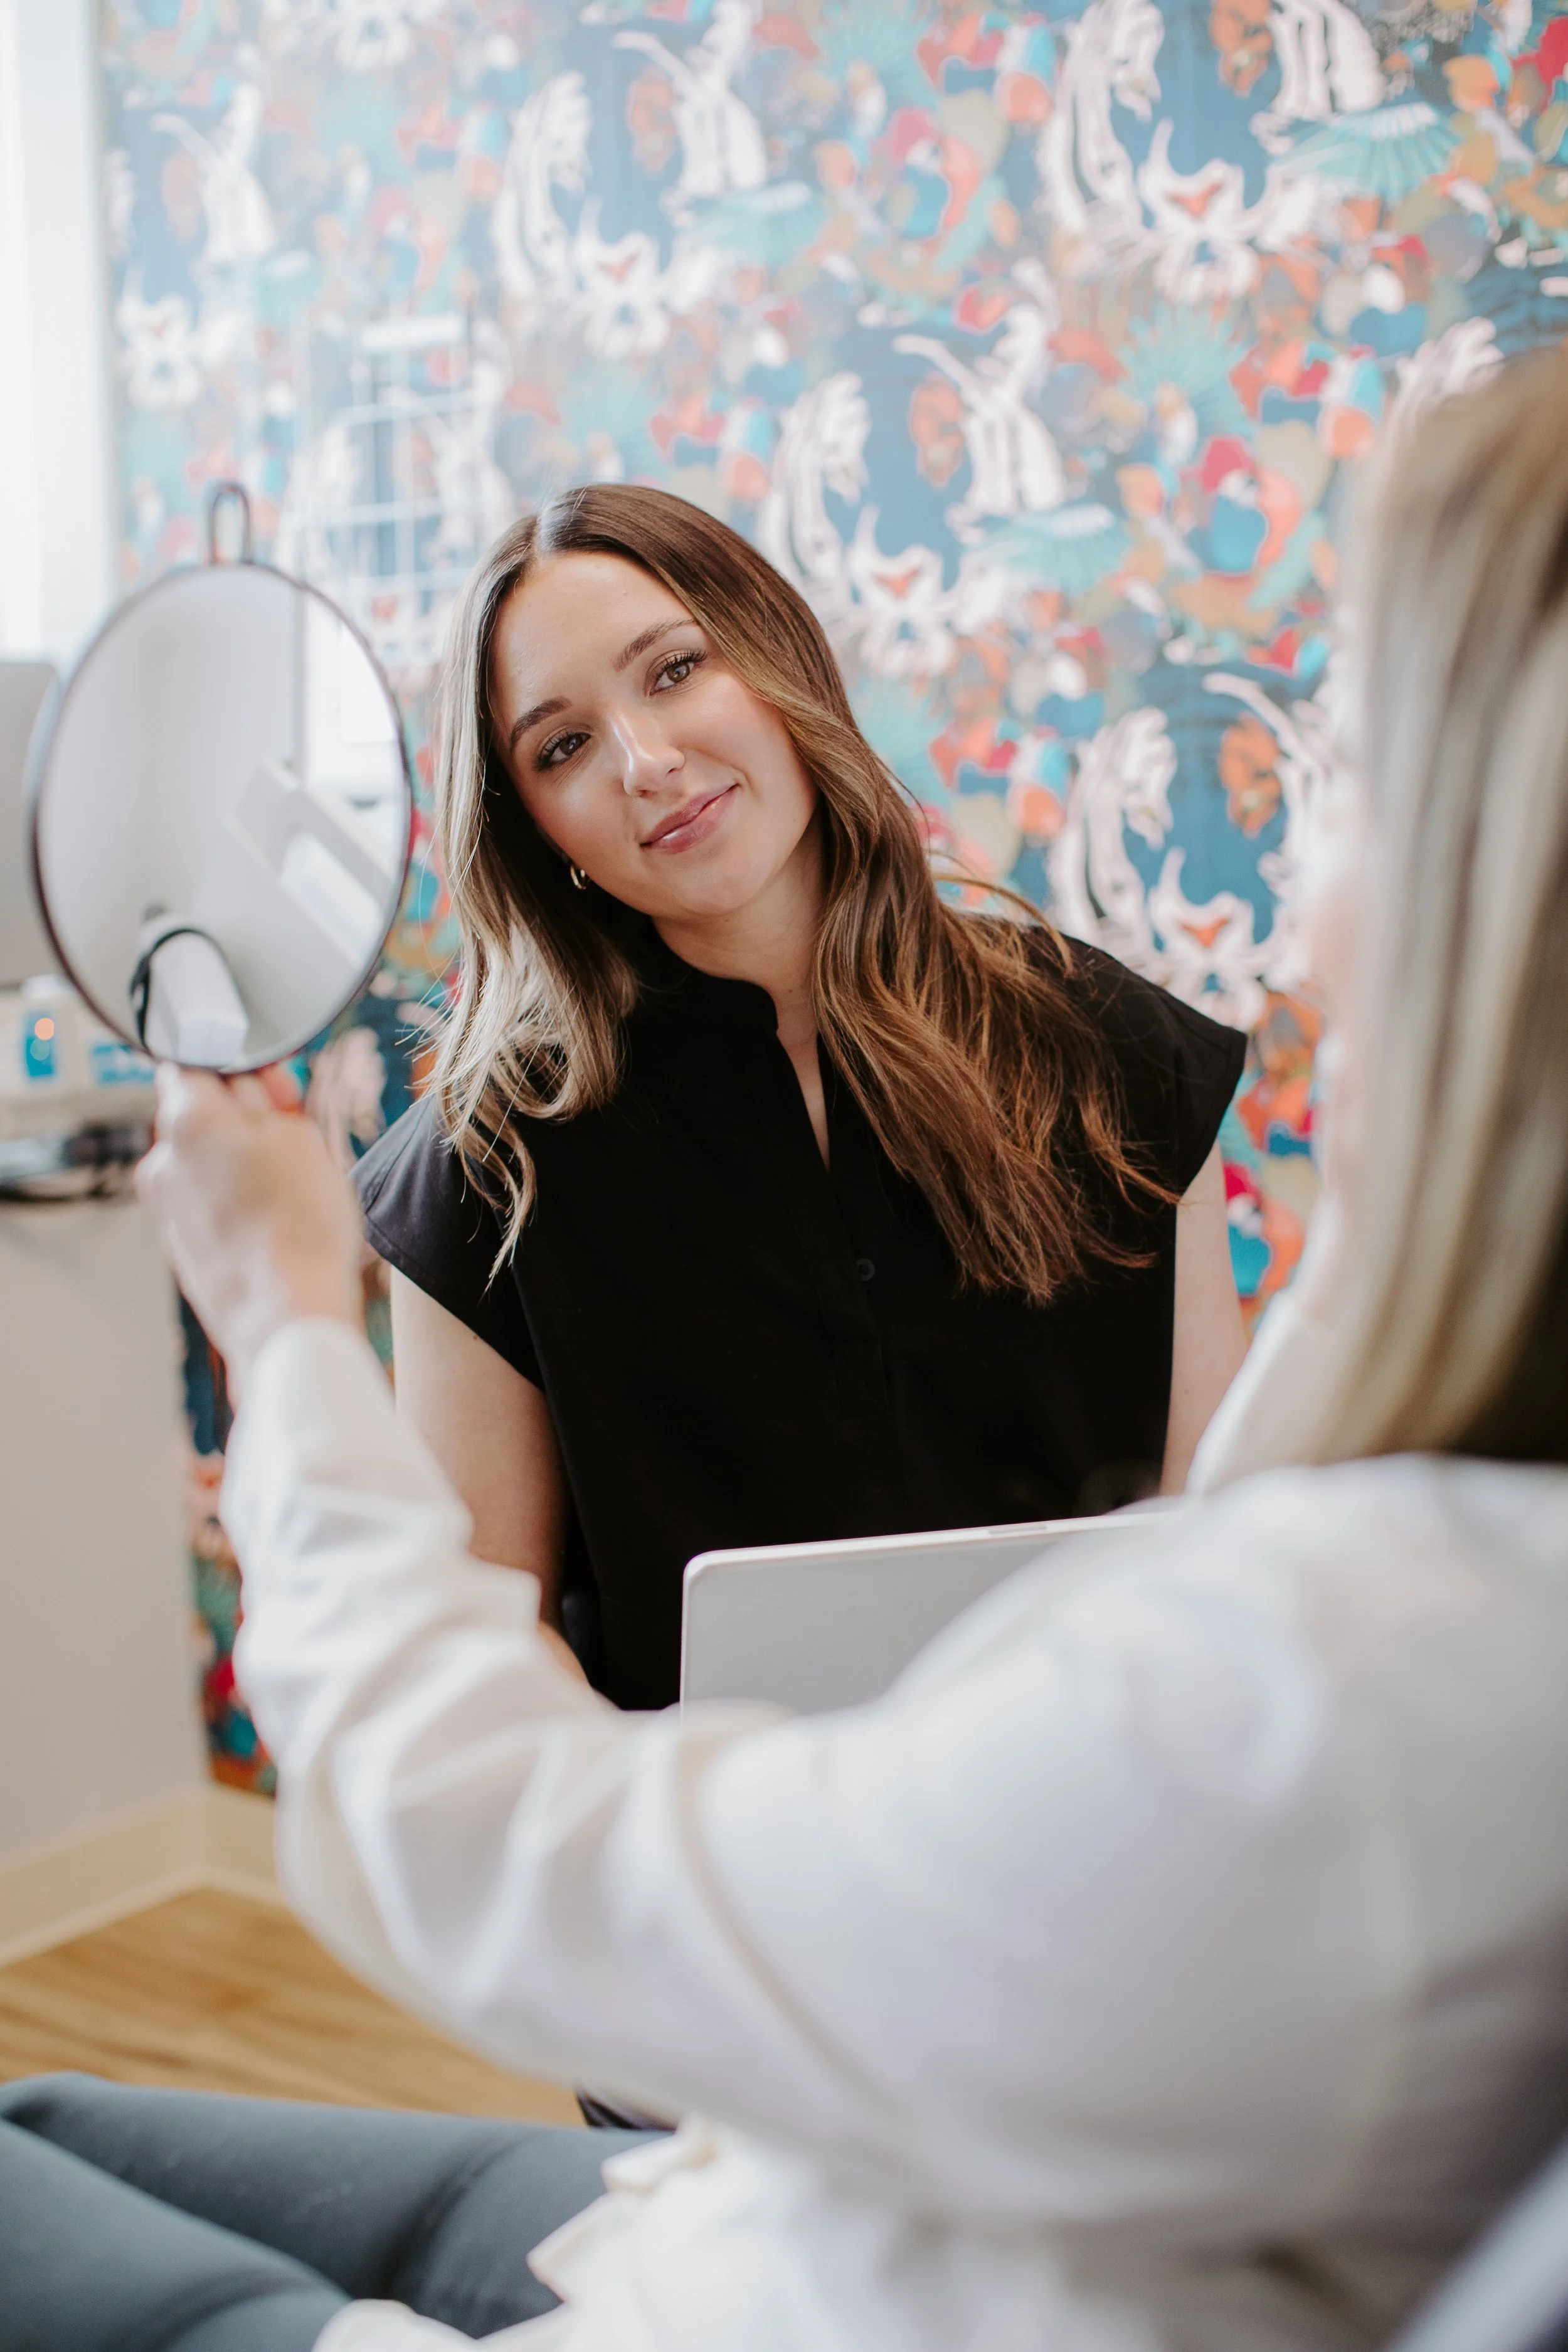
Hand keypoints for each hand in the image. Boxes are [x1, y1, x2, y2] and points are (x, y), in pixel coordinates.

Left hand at [137, 1066, 362, 1394]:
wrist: (288, 1315)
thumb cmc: (300, 1226)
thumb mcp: (301, 1135)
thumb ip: (266, 1099)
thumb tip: (249, 1089)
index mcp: (186, 1120)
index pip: (194, 1063)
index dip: (241, 1069)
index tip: (276, 1085)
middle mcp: (162, 1161)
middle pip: (198, 1115)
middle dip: (243, 1118)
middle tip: (294, 1136)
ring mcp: (165, 1208)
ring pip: (204, 1162)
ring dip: (241, 1162)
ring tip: (290, 1187)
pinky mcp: (179, 1246)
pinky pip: (205, 1203)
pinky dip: (234, 1201)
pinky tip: (274, 1222)